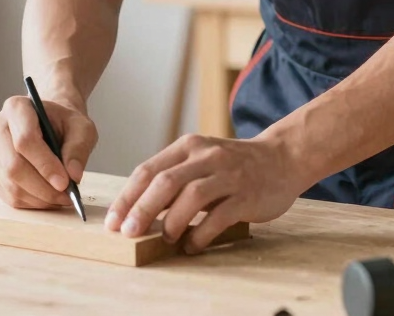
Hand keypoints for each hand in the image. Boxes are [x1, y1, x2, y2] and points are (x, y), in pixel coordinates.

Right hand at [0, 92, 97, 208]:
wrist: (50, 124)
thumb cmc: (64, 124)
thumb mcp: (81, 128)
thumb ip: (79, 148)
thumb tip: (73, 175)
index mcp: (16, 107)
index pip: (25, 140)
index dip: (45, 164)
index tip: (65, 182)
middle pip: (13, 166)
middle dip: (43, 187)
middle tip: (66, 195)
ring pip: (10, 184)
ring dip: (38, 198)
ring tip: (61, 198)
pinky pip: (7, 195)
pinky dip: (30, 202)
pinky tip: (47, 198)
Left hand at [105, 131, 306, 252]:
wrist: (281, 158)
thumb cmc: (233, 165)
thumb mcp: (201, 161)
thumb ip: (174, 179)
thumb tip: (138, 211)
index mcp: (189, 147)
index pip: (149, 169)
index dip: (127, 197)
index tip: (113, 221)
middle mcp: (206, 156)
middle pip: (165, 181)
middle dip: (142, 209)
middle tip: (128, 233)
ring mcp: (228, 174)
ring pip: (191, 196)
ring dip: (172, 221)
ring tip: (166, 238)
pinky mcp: (246, 194)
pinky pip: (219, 216)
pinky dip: (201, 234)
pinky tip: (192, 245)